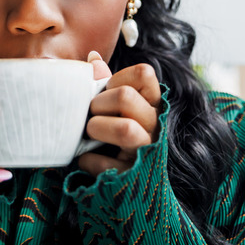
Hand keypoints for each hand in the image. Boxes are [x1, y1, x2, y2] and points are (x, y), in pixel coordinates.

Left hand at [78, 51, 161, 175]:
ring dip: (96, 128)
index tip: (106, 91)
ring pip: (124, 129)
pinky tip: (88, 159)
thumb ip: (105, 84)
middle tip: (91, 115)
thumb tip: (92, 58)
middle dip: (98, 104)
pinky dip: (88, 160)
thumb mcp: (113, 107)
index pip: (144, 73)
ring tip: (89, 134)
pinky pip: (107, 164)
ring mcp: (149, 151)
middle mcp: (156, 124)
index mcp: (152, 103)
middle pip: (125, 97)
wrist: (127, 185)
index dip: (117, 78)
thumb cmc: (115, 135)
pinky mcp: (135, 176)